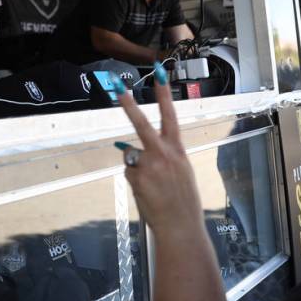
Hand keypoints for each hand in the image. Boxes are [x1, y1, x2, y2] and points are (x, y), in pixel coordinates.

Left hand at [117, 64, 204, 238]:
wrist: (181, 227)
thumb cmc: (183, 202)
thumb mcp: (182, 173)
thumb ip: (164, 157)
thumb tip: (134, 150)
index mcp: (178, 151)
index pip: (171, 116)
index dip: (164, 93)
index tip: (159, 73)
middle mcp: (163, 154)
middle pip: (141, 123)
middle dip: (129, 104)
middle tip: (117, 87)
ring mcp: (148, 165)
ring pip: (132, 154)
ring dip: (138, 167)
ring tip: (154, 187)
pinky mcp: (136, 177)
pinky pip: (130, 171)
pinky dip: (136, 180)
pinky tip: (148, 193)